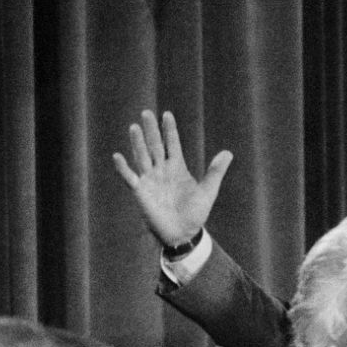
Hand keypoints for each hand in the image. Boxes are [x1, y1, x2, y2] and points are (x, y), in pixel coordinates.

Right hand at [112, 109, 233, 246]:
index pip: (172, 143)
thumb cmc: (195, 213)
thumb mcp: (208, 191)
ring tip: (134, 127)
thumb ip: (215, 172)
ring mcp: (150, 179)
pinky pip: (130, 177)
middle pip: (155, 145)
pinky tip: (118, 156)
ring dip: (138, 143)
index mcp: (177, 167)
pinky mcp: (140, 192)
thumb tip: (228, 152)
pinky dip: (123, 168)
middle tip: (146, 113)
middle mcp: (161, 169)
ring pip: (142, 157)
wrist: (183, 233)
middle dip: (151, 130)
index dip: (169, 129)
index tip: (167, 114)